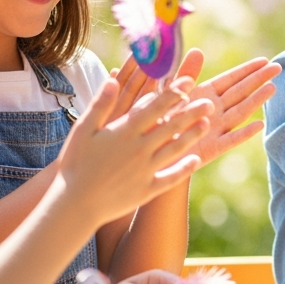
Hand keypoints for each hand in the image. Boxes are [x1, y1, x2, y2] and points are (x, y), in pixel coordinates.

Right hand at [59, 76, 211, 225]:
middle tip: (210, 102)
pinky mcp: (147, 190)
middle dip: (192, 113)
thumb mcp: (82, 130)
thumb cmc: (74, 164)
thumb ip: (100, 105)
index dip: (173, 93)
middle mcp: (139, 149)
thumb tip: (114, 79)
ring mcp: (145, 170)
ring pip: (175, 149)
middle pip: (171, 126)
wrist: (73, 204)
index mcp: (124, 132)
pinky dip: (185, 168)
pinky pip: (171, 178)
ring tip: (207, 124)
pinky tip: (196, 160)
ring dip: (192, 136)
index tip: (189, 80)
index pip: (154, 107)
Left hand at [113, 50, 279, 166]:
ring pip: (240, 112)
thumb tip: (198, 50)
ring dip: (256, 100)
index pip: (230, 80)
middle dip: (258, 80)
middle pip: (240, 92)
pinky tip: (259, 125)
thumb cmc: (152, 122)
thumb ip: (184, 75)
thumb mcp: (167, 94)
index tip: (264, 61)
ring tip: (272, 88)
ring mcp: (214, 129)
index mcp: (202, 95)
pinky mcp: (211, 149)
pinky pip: (230, 140)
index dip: (247, 70)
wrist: (145, 152)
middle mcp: (213, 110)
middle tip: (277, 67)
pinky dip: (244, 133)